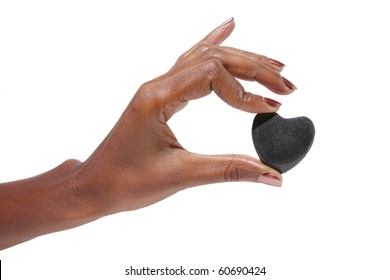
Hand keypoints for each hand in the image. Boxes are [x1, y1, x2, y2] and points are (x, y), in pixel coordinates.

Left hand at [82, 18, 296, 213]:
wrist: (95, 186)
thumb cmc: (124, 182)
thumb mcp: (180, 176)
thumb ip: (229, 171)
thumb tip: (272, 175)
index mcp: (157, 98)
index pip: (211, 75)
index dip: (245, 91)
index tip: (269, 109)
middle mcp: (157, 85)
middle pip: (213, 59)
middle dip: (254, 69)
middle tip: (286, 85)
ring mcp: (159, 88)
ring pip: (204, 58)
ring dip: (241, 60)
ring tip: (273, 67)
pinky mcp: (162, 96)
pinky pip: (190, 62)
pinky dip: (212, 45)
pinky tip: (228, 28)